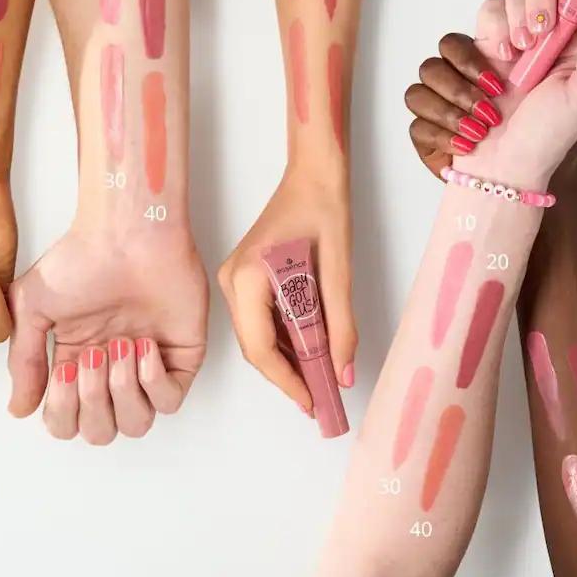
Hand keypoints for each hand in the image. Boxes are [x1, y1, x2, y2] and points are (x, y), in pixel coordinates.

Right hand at [7, 224, 207, 443]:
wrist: (127, 233)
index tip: (66, 368)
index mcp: (78, 361)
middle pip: (101, 431)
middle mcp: (113, 369)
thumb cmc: (83, 259)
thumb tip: (20, 409)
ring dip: (122, 392)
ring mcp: (149, 364)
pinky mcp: (182, 354)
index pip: (67, 422)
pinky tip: (145, 346)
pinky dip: (154, 381)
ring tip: (122, 347)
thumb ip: (25, 361)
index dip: (63, 410)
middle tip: (95, 354)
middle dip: (93, 400)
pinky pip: (170, 401)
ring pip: (136, 424)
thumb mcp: (34, 306)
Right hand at [218, 166, 356, 413]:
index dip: (287, 381)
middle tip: (319, 399)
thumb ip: (341, 326)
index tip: (314, 402)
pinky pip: (259, 320)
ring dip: (285, 359)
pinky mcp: (244, 276)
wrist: (313, 175)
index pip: (261, 347)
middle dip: (286, 375)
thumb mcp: (339, 271)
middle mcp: (232, 280)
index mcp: (248, 276)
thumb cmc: (325, 211)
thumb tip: (344, 374)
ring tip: (318, 380)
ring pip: (256, 336)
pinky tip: (308, 350)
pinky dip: (282, 339)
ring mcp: (234, 278)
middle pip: (255, 346)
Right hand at [406, 0, 576, 189]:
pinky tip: (482, 96)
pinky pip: (447, 49)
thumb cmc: (548, 137)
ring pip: (484, 11)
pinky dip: (463, 74)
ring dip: (492, 45)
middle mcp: (528, 35)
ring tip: (505, 80)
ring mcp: (491, 49)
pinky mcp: (460, 68)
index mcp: (565, 36)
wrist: (503, 169)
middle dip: (530, 2)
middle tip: (535, 37)